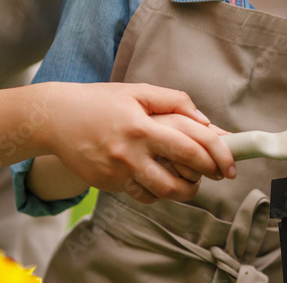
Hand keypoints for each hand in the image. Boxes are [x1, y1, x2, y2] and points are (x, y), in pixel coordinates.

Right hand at [36, 82, 235, 203]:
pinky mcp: (107, 185)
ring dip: (184, 191)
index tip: (231, 164)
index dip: (217, 156)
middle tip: (219, 175)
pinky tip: (162, 181)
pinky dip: (157, 192)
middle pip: (179, 178)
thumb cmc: (102, 101)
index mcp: (143, 126)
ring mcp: (118, 172)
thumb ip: (175, 101)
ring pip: (161, 193)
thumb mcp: (139, 91)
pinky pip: (141, 195)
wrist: (55, 118)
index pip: (192, 146)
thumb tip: (205, 121)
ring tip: (192, 181)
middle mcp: (131, 153)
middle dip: (206, 179)